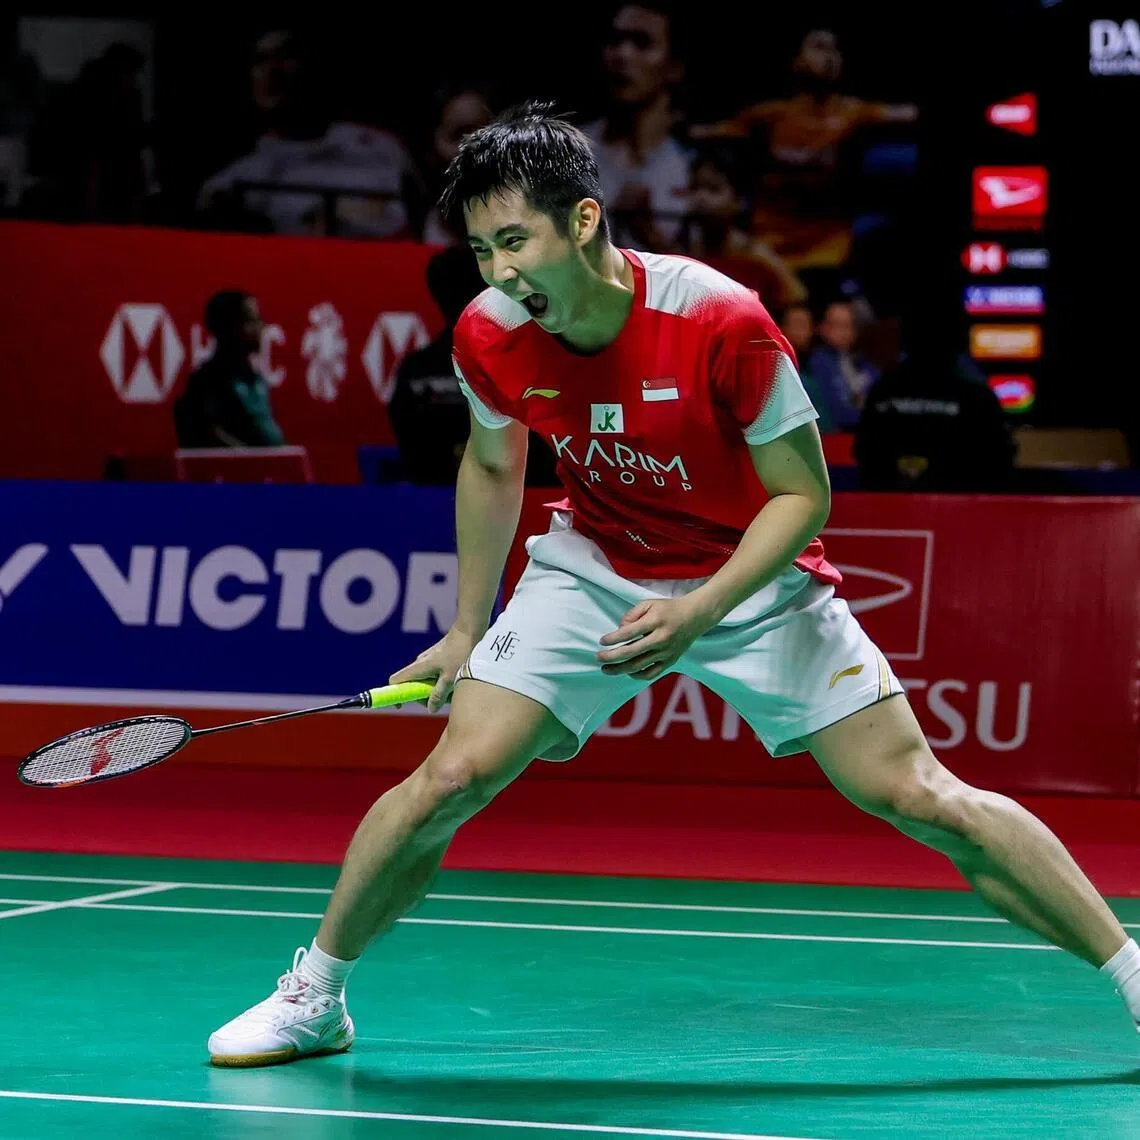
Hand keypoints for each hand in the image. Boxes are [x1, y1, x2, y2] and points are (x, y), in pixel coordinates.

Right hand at [389, 626, 479, 712]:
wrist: (469, 631)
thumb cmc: (459, 652)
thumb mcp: (450, 678)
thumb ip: (439, 694)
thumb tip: (430, 709)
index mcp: (418, 667)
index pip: (395, 681)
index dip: (394, 694)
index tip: (401, 705)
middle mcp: (420, 664)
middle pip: (412, 686)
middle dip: (424, 697)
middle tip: (441, 700)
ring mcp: (428, 662)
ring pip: (426, 682)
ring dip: (436, 690)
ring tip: (453, 689)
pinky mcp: (437, 660)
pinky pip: (434, 676)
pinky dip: (442, 683)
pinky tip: (456, 682)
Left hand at [597, 596, 714, 680]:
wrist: (695, 617)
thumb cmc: (668, 609)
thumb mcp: (649, 604)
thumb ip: (632, 614)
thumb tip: (620, 629)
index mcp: (655, 622)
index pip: (629, 632)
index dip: (613, 638)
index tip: (601, 642)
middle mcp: (661, 638)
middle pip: (631, 652)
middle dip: (612, 657)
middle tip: (598, 658)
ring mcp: (666, 652)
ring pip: (639, 665)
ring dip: (620, 669)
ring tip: (606, 669)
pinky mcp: (670, 661)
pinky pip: (651, 673)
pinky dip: (637, 675)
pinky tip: (627, 672)